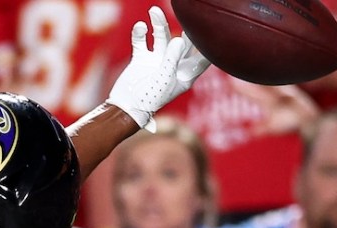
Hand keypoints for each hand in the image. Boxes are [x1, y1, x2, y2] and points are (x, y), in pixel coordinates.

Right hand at [107, 5, 208, 127]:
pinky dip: (140, 33)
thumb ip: (171, 58)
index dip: (208, 45)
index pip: (202, 58)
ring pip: (161, 37)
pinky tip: (141, 27)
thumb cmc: (149, 98)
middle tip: (186, 13)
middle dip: (185, 28)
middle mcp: (173, 66)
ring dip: (158, 24)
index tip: (211, 28)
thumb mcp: (164, 78)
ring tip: (154, 11)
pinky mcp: (142, 59)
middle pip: (183, 42)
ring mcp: (157, 61)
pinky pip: (142, 42)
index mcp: (185, 75)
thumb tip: (177, 38)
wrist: (124, 108)